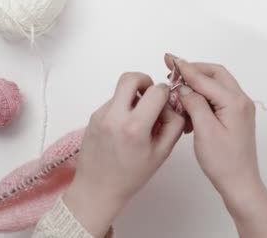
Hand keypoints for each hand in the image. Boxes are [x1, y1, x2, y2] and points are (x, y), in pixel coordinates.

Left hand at [64, 72, 184, 236]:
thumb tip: (172, 106)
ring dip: (133, 97)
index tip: (165, 106)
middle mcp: (114, 117)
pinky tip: (125, 129)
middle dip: (145, 81)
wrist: (98, 189)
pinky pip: (112, 102)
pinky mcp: (93, 117)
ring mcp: (100, 116)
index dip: (165, 94)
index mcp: (134, 127)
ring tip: (138, 120)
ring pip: (121, 90)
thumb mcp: (161, 153)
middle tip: (150, 97)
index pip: (156, 91)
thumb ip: (173, 125)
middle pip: (131, 77)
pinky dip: (122, 108)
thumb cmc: (131, 176)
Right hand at [165, 54, 266, 237]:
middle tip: (173, 71)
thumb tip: (185, 88)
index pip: (205, 77)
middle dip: (193, 70)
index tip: (170, 59)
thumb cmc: (224, 162)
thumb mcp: (204, 131)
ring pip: (216, 85)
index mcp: (234, 102)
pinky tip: (188, 107)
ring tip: (178, 90)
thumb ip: (195, 104)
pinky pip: (217, 97)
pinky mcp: (235, 116)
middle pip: (215, 74)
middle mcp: (240, 101)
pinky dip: (202, 97)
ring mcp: (239, 108)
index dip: (185, 68)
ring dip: (197, 83)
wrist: (239, 183)